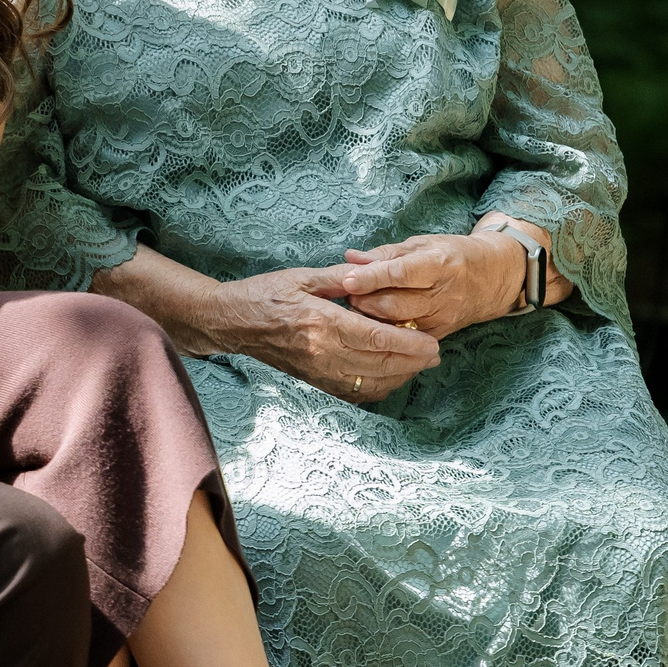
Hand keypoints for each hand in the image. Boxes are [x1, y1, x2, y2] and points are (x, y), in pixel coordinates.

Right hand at [202, 265, 439, 402]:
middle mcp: (322, 351)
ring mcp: (318, 370)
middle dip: (414, 361)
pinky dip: (379, 387)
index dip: (409, 343)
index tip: (432, 341)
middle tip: (435, 353)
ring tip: (418, 363)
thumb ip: (340, 277)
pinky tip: (390, 375)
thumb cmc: (265, 294)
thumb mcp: (302, 276)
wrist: (232, 322)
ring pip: (373, 381)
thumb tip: (373, 274)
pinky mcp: (315, 381)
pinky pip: (356, 392)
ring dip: (401, 375)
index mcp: (321, 321)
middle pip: (381, 364)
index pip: (376, 339)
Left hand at [334, 231, 525, 341]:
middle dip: (364, 301)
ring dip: (371, 318)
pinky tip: (371, 324)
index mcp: (438, 264)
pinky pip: (407, 339)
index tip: (347, 279)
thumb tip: (351, 258)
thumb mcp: (422, 245)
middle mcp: (442, 294)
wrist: (494, 277)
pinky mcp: (440, 334)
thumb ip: (385, 253)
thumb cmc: (452, 255)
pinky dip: (386, 332)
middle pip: (395, 305)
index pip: (400, 274)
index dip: (371, 278)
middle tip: (346, 294)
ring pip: (398, 325)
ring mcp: (443, 318)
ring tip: (356, 306)